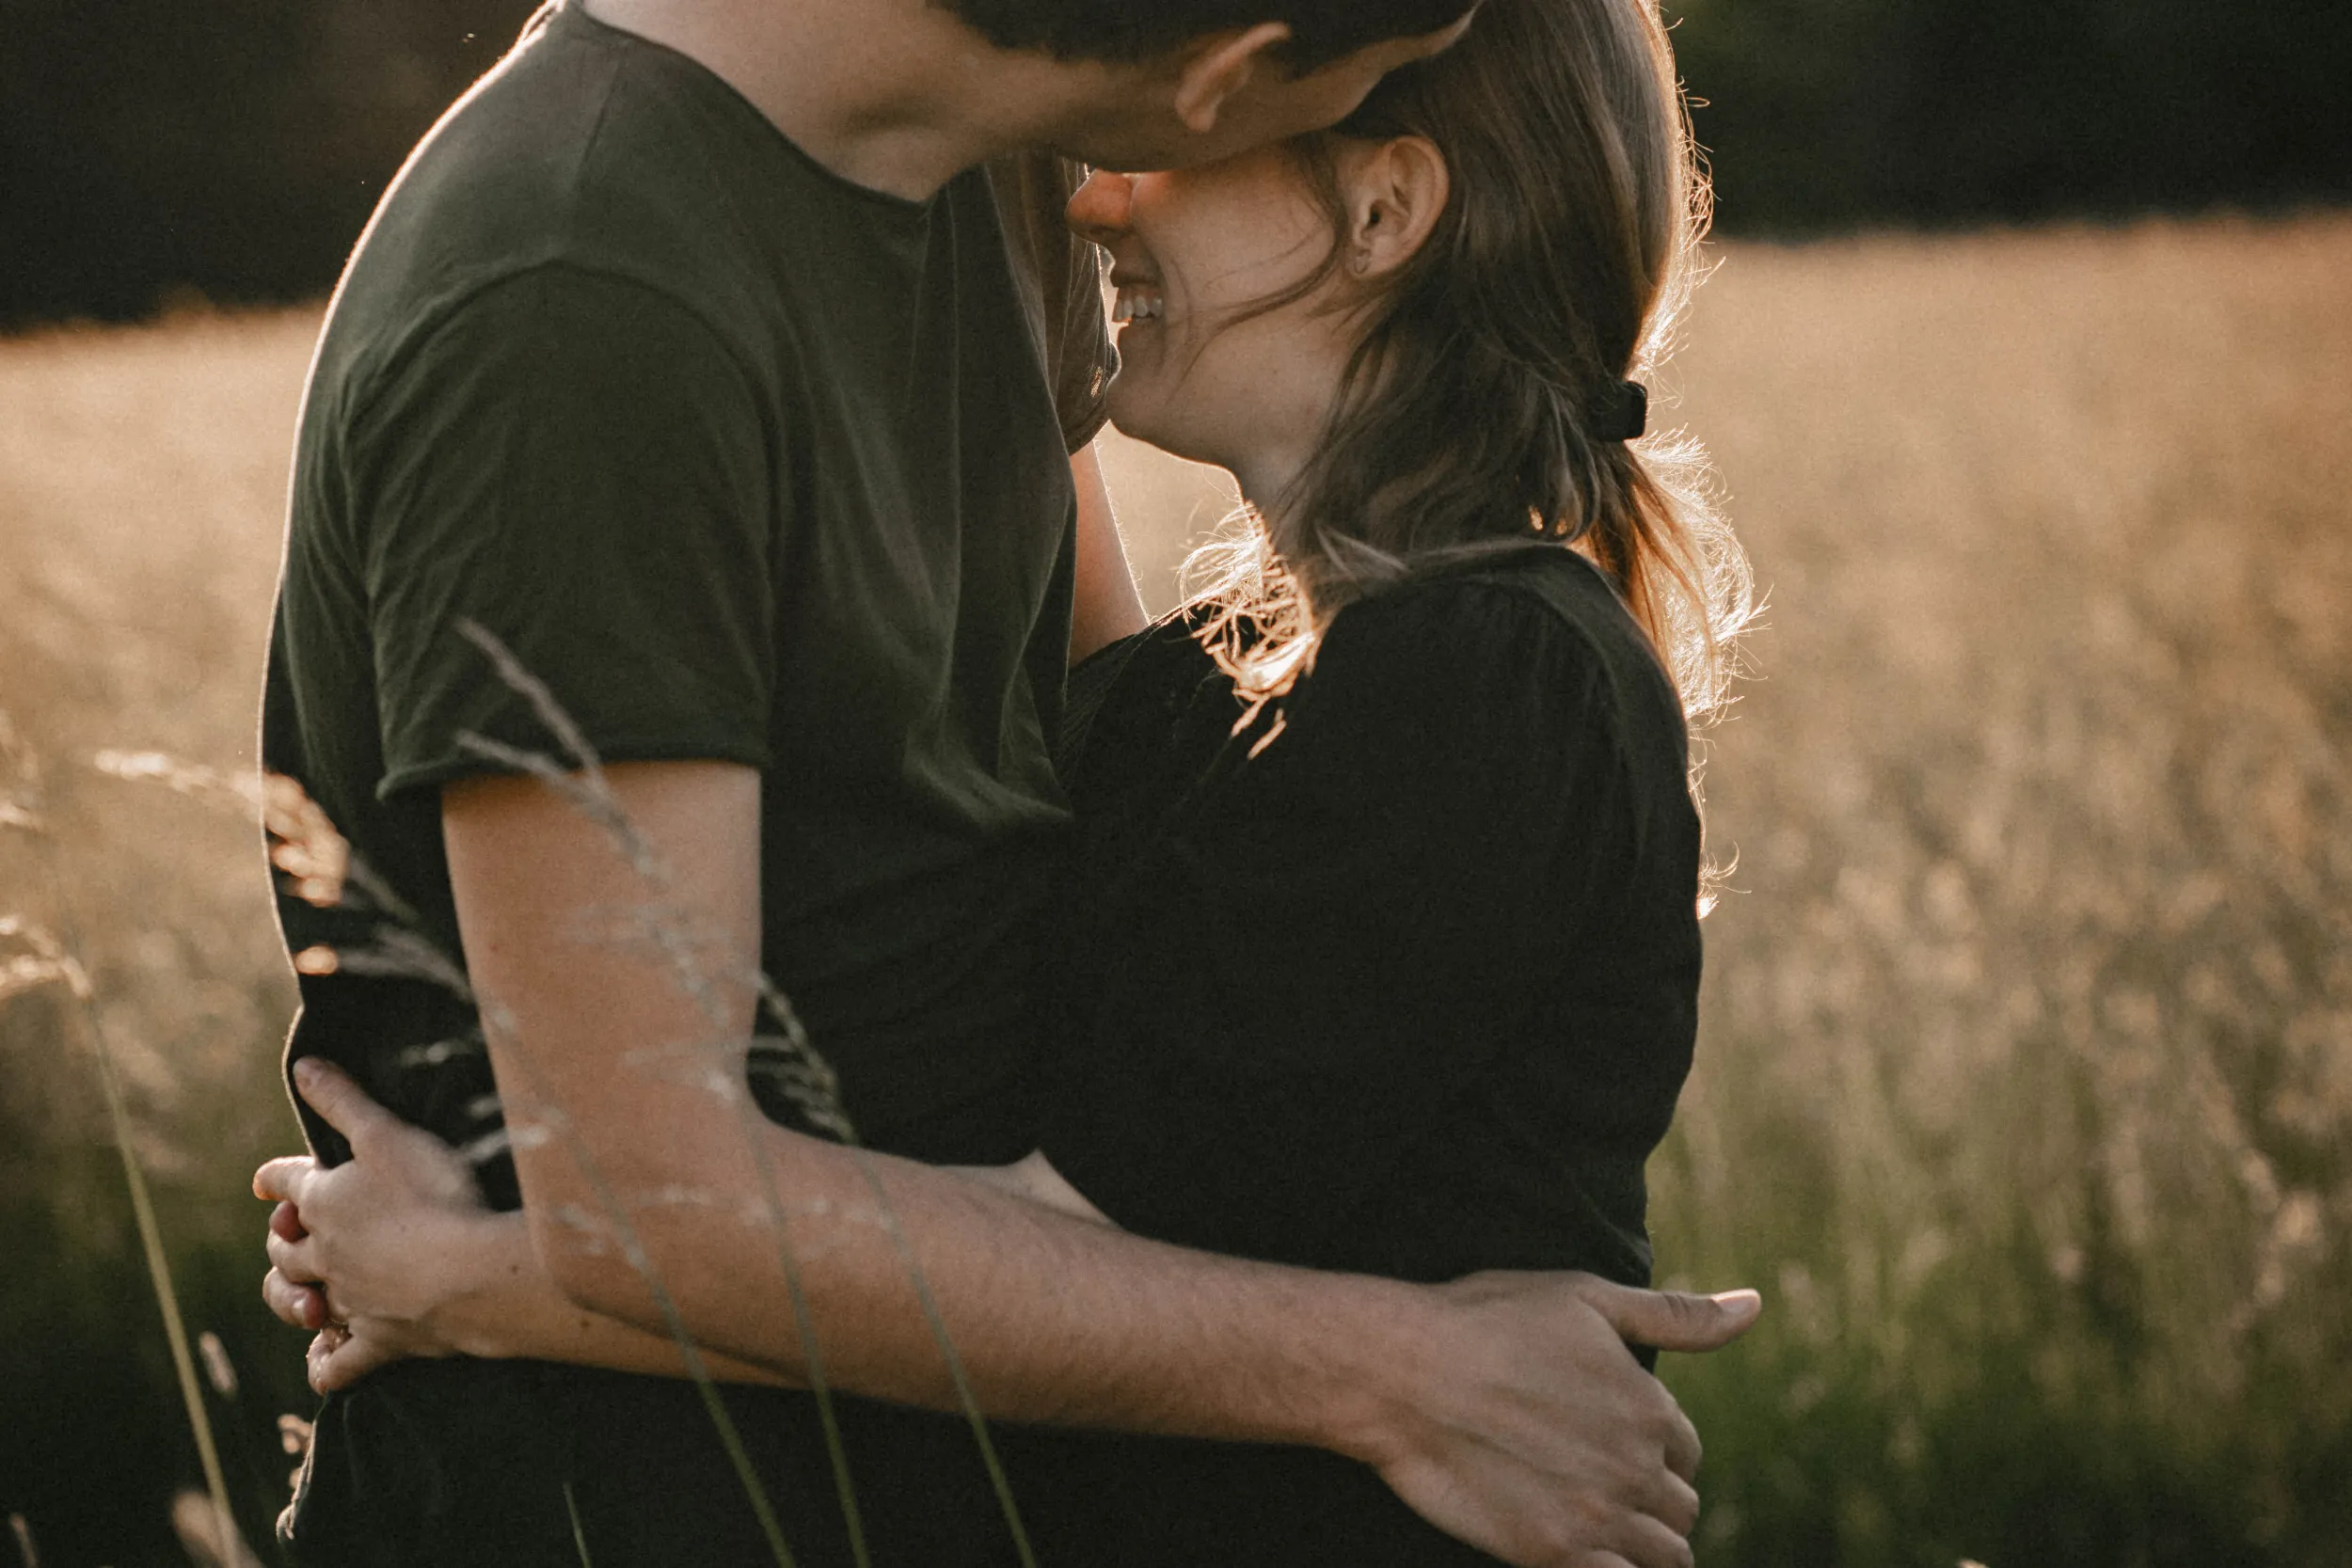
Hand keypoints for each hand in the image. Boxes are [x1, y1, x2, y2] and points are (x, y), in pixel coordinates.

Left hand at [254, 1059, 492, 1388]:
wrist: (471, 1273)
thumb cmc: (434, 1195)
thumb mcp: (387, 1134)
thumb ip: (344, 1102)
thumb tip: (301, 1066)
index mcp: (323, 1204)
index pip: (284, 1183)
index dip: (274, 1179)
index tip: (267, 1181)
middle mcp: (326, 1256)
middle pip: (285, 1250)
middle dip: (282, 1241)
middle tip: (290, 1234)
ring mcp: (351, 1303)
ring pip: (301, 1305)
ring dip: (291, 1299)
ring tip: (303, 1296)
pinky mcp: (381, 1343)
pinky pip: (338, 1365)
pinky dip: (326, 1362)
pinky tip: (326, 1356)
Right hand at [1363, 1271, 1759, 1567]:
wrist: (1401, 1371)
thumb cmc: (1487, 1321)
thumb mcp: (1586, 1299)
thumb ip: (1677, 1315)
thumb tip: (1753, 1305)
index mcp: (1651, 1407)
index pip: (1686, 1451)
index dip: (1655, 1448)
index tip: (1611, 1441)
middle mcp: (1637, 1467)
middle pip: (1679, 1509)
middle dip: (1653, 1501)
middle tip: (1600, 1487)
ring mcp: (1598, 1517)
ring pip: (1666, 1558)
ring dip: (1645, 1548)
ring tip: (1599, 1528)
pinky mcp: (1555, 1554)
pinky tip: (1588, 1554)